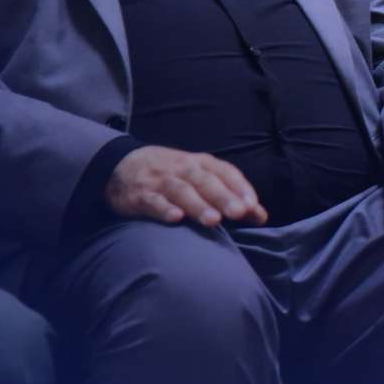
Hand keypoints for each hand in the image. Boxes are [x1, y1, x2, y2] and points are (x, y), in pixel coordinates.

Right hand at [106, 146, 267, 226]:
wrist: (122, 165)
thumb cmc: (172, 175)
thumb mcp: (200, 178)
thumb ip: (230, 195)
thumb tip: (261, 216)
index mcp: (200, 163)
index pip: (224, 172)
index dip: (239, 187)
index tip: (253, 206)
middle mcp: (182, 169)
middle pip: (205, 182)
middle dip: (223, 197)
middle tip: (238, 213)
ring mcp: (160, 181)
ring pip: (181, 191)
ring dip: (198, 205)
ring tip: (213, 220)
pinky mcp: (140, 195)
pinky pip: (153, 202)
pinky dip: (164, 209)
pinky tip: (175, 219)